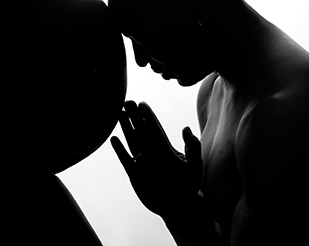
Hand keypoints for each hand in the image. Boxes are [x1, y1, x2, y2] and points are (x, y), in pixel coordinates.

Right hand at [111, 100, 202, 217]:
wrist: (178, 207)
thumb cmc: (189, 186)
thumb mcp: (194, 165)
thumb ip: (192, 147)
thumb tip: (186, 128)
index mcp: (165, 148)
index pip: (154, 128)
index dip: (148, 116)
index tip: (142, 104)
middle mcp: (152, 152)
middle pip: (141, 130)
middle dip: (134, 116)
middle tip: (127, 101)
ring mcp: (143, 162)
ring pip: (132, 141)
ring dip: (125, 127)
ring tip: (118, 113)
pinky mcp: (135, 174)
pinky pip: (125, 159)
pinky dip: (119, 149)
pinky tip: (113, 138)